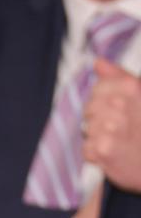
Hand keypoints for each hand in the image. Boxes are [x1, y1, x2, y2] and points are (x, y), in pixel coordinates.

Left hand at [83, 58, 140, 192]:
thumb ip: (119, 77)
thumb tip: (97, 62)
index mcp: (131, 87)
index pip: (97, 89)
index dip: (105, 101)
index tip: (120, 111)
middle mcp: (120, 104)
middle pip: (89, 109)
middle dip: (101, 120)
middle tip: (122, 130)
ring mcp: (111, 128)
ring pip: (87, 129)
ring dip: (99, 138)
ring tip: (120, 142)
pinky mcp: (103, 150)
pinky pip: (86, 149)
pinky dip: (97, 155)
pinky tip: (115, 155)